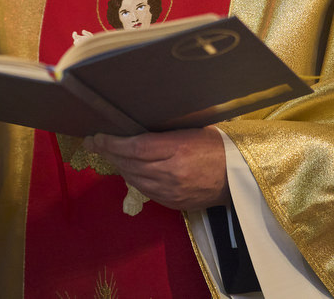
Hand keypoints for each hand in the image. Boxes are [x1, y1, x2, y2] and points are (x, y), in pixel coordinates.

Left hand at [84, 127, 228, 210]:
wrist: (239, 177)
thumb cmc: (217, 146)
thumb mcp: (192, 130)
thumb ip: (164, 133)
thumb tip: (135, 129)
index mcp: (178, 149)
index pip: (135, 147)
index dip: (112, 143)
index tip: (96, 137)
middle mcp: (172, 172)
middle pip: (130, 163)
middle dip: (109, 153)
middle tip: (95, 143)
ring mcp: (172, 191)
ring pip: (134, 179)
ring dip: (118, 166)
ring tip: (108, 154)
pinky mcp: (174, 203)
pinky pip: (145, 191)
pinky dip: (133, 179)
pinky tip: (128, 170)